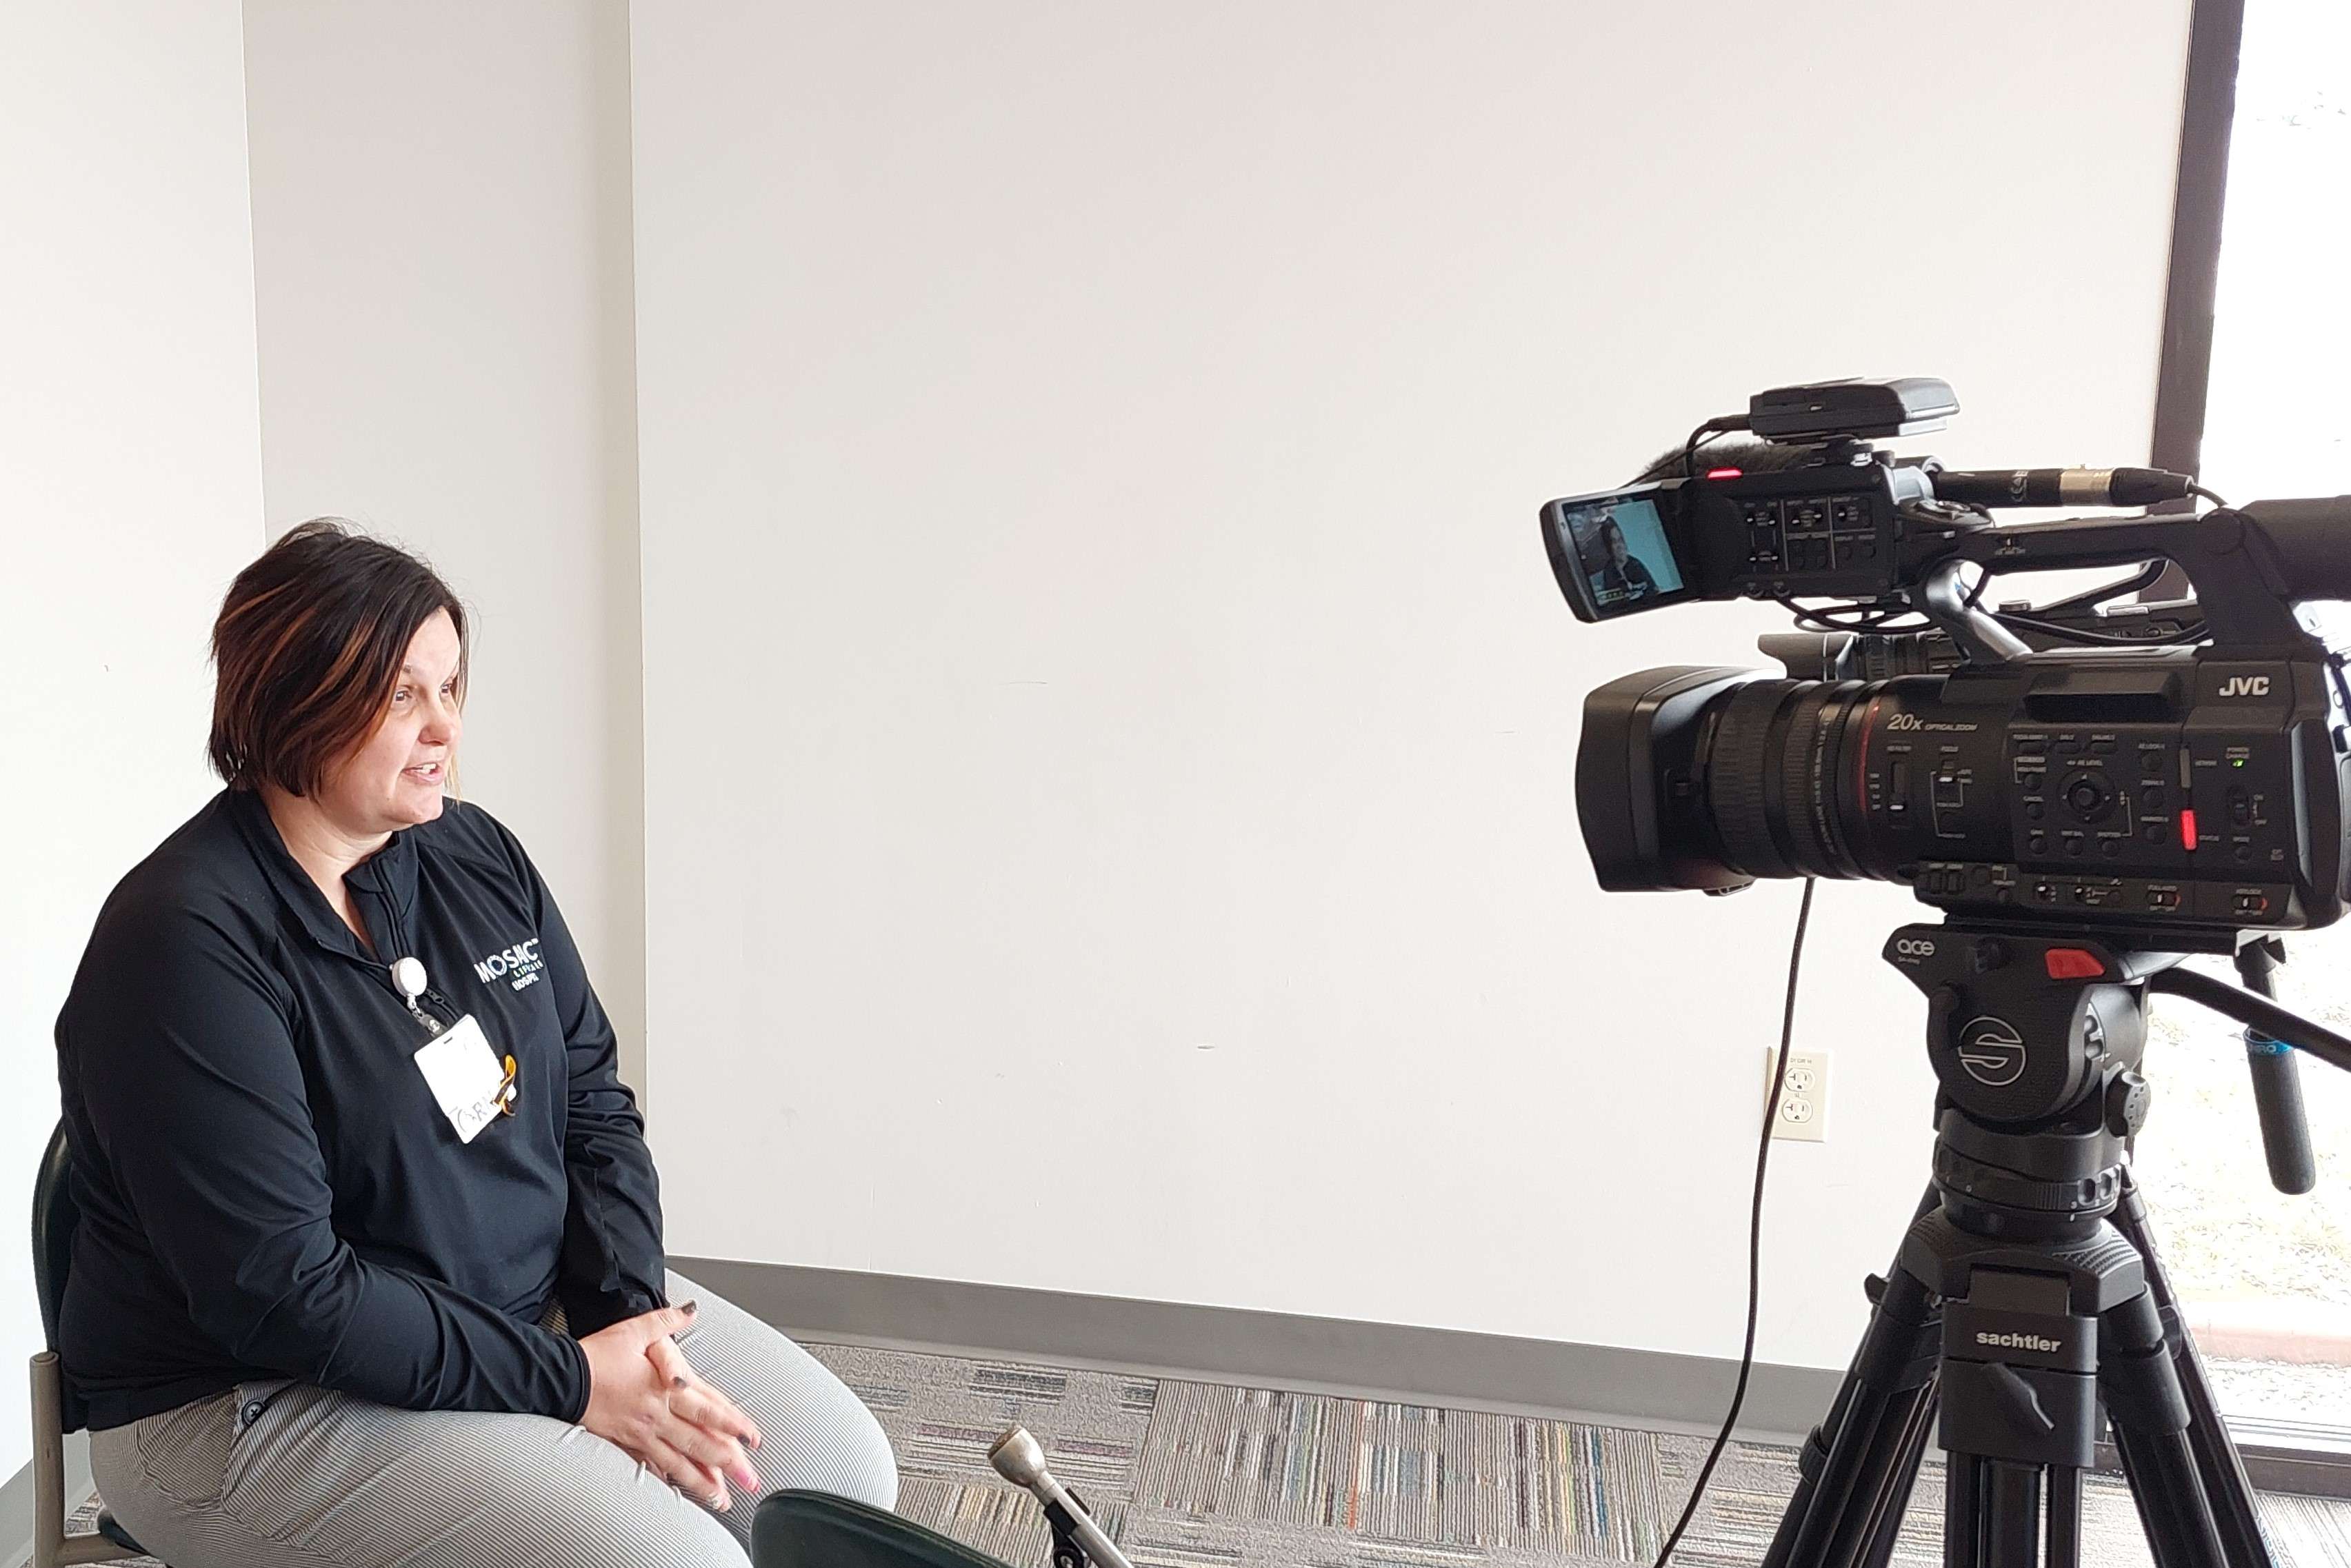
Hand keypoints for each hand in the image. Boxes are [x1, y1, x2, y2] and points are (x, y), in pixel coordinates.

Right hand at [579, 1303, 764, 1510]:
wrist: (560, 1379)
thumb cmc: (596, 1355)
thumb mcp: (633, 1330)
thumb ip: (665, 1321)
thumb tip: (690, 1311)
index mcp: (664, 1390)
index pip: (708, 1410)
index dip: (733, 1425)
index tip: (753, 1439)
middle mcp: (657, 1415)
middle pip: (699, 1443)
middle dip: (729, 1464)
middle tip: (750, 1480)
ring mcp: (641, 1433)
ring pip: (679, 1463)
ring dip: (703, 1482)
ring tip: (723, 1499)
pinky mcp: (625, 1442)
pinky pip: (652, 1466)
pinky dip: (670, 1480)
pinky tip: (681, 1491)